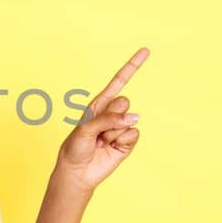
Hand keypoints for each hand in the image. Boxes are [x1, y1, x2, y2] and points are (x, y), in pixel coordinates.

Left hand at [54, 47, 148, 194]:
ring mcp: (121, 127)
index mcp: (99, 104)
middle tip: (98, 131)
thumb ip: (108, 120)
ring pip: (129, 120)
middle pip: (124, 102)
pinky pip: (133, 134)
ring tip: (101, 142)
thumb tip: (135, 118)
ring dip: (113, 133)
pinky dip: (121, 142)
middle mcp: (112, 113)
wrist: (78, 172)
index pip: (119, 81)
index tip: (145, 50)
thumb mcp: (85, 128)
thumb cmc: (75, 147)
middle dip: (112, 116)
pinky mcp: (127, 142)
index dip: (132, 66)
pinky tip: (111, 148)